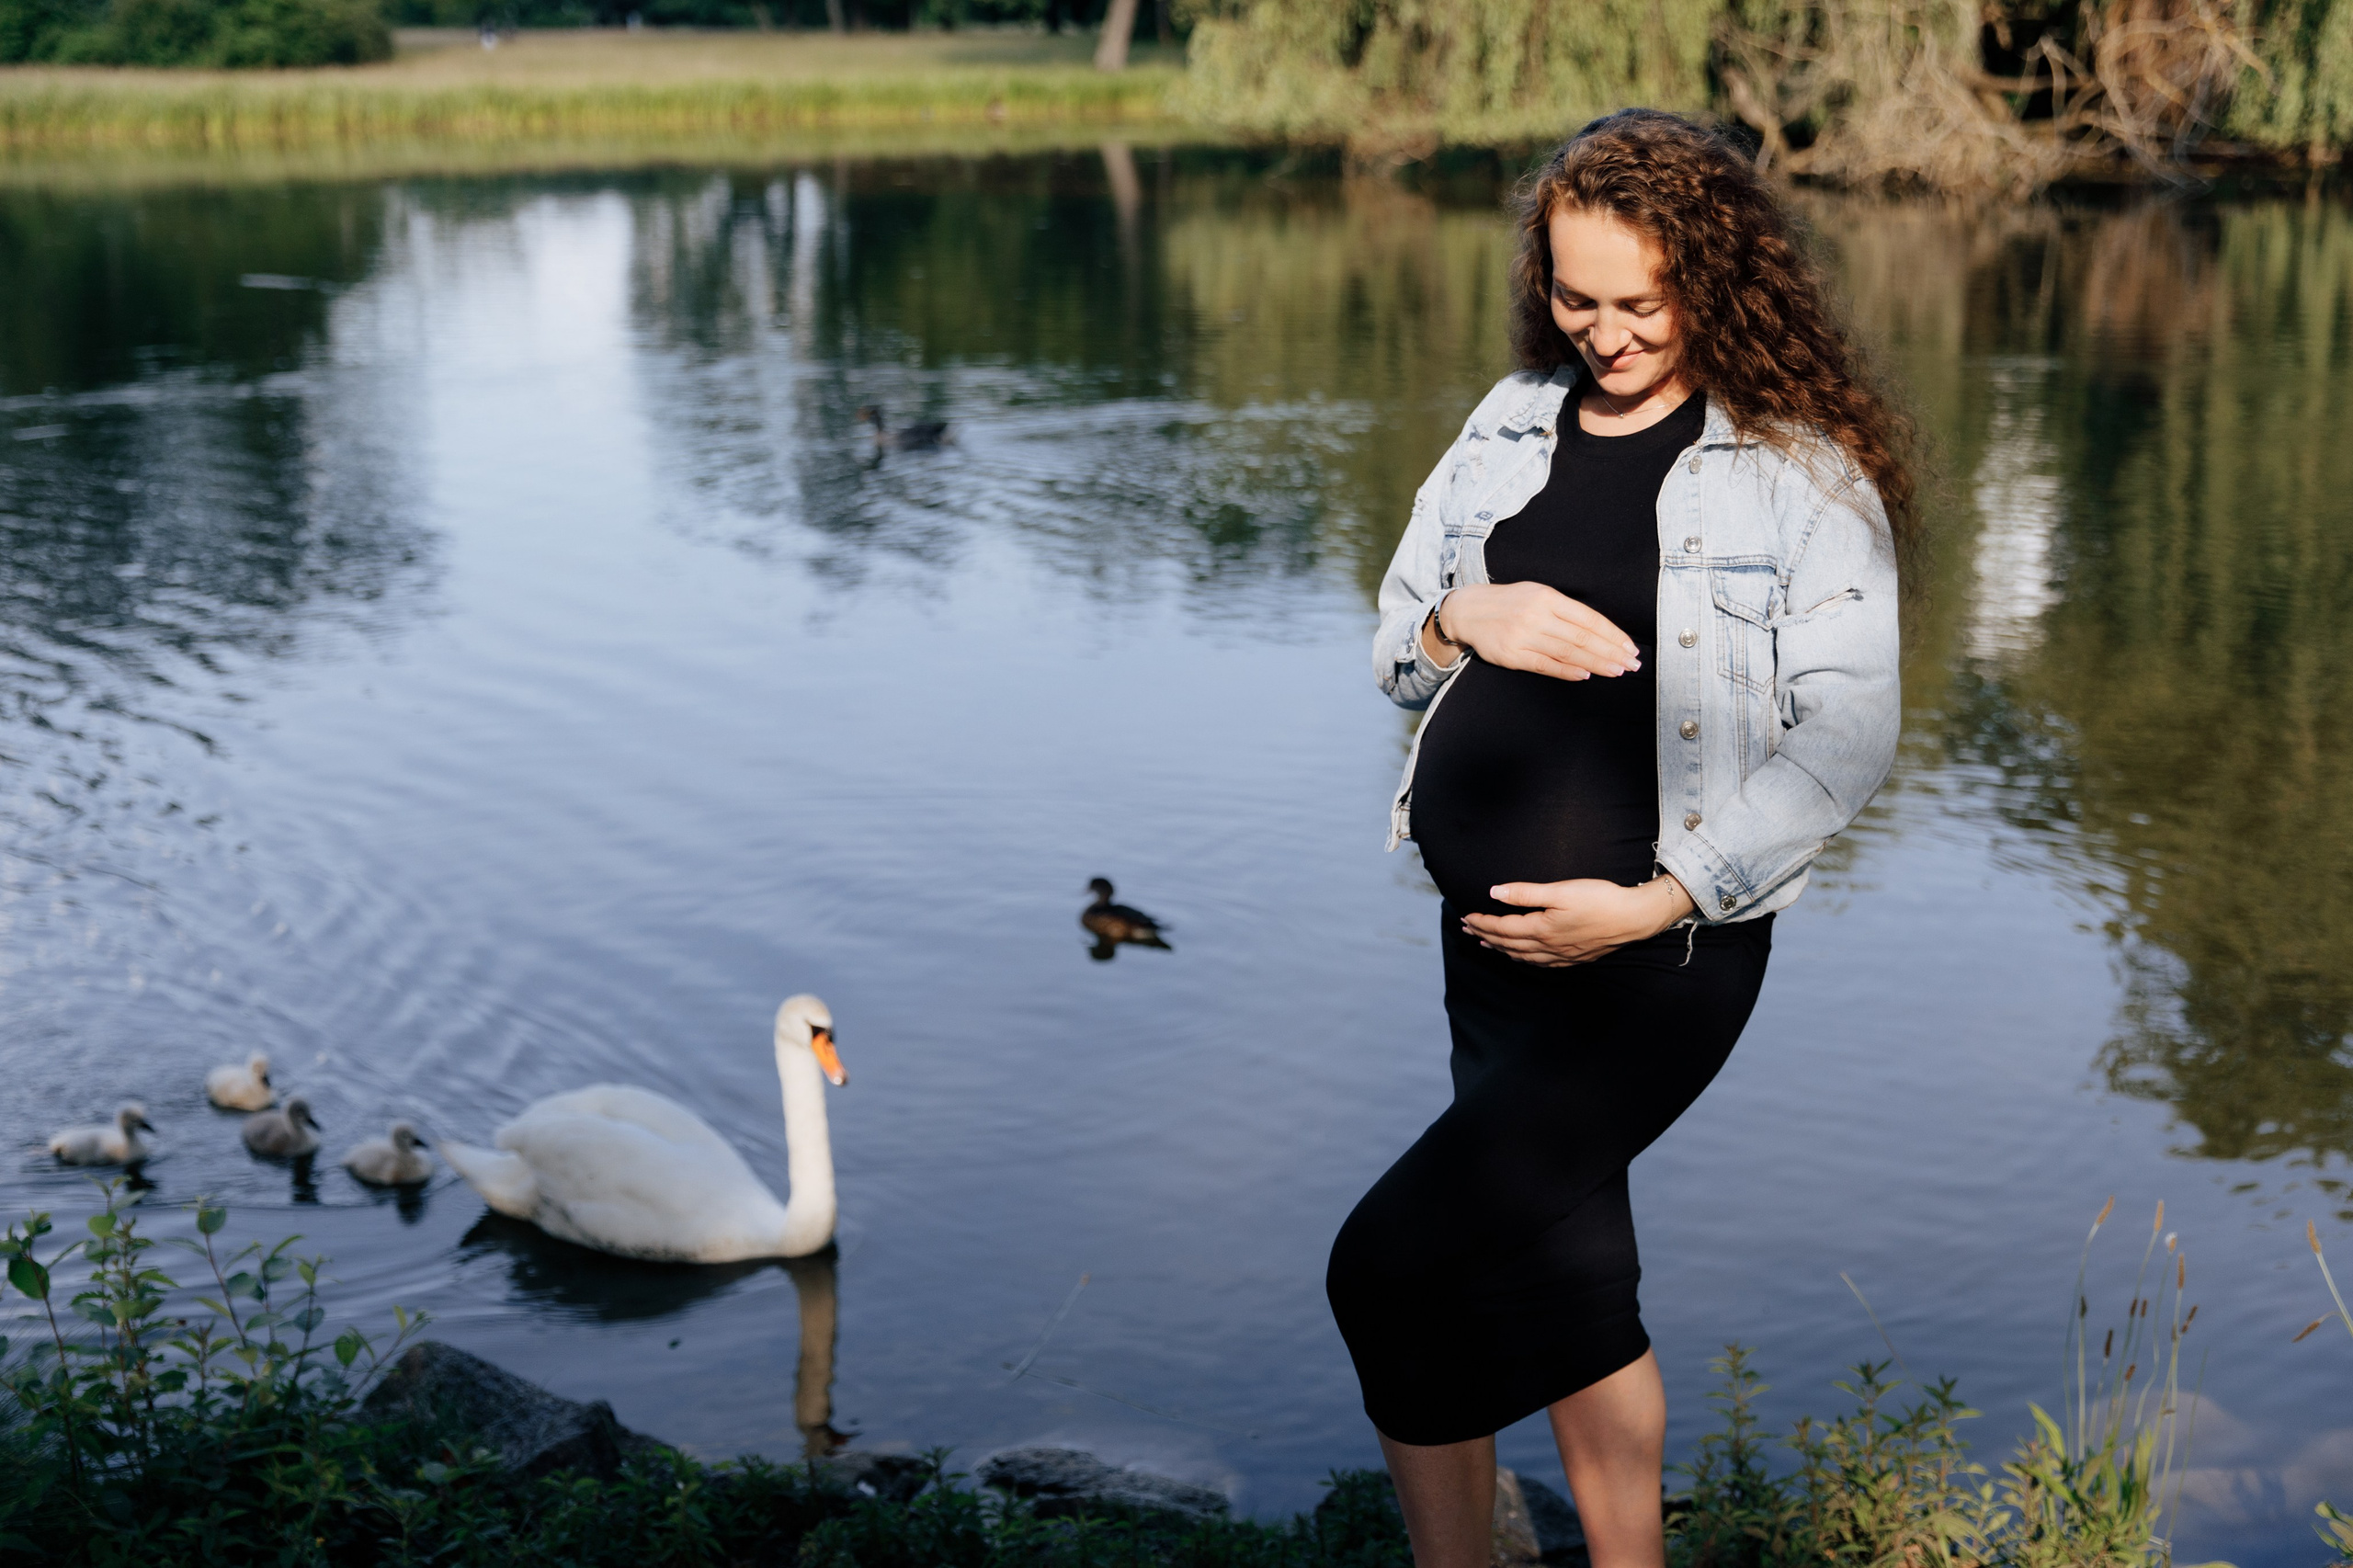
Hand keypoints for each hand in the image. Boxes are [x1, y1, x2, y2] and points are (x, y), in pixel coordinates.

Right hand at [1424, 582, 1639, 681]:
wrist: (1468, 611)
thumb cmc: (1509, 603)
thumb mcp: (1537, 594)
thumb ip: (1565, 610)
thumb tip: (1599, 631)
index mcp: (1547, 597)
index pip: (1589, 618)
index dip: (1612, 634)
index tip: (1629, 647)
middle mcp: (1537, 615)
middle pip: (1583, 637)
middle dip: (1611, 652)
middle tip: (1632, 664)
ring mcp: (1524, 635)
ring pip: (1569, 653)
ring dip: (1596, 663)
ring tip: (1616, 671)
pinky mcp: (1512, 654)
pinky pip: (1546, 665)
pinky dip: (1567, 671)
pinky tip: (1586, 675)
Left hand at [1461, 876, 1696, 966]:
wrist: (1634, 918)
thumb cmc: (1600, 899)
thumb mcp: (1560, 890)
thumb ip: (1525, 893)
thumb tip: (1494, 893)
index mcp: (1541, 929)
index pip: (1502, 928)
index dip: (1482, 923)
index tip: (1466, 917)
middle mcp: (1548, 947)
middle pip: (1508, 944)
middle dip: (1485, 936)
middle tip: (1467, 930)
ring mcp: (1562, 956)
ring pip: (1522, 956)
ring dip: (1501, 949)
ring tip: (1487, 944)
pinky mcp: (1575, 958)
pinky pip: (1540, 963)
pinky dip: (1524, 959)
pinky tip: (1523, 957)